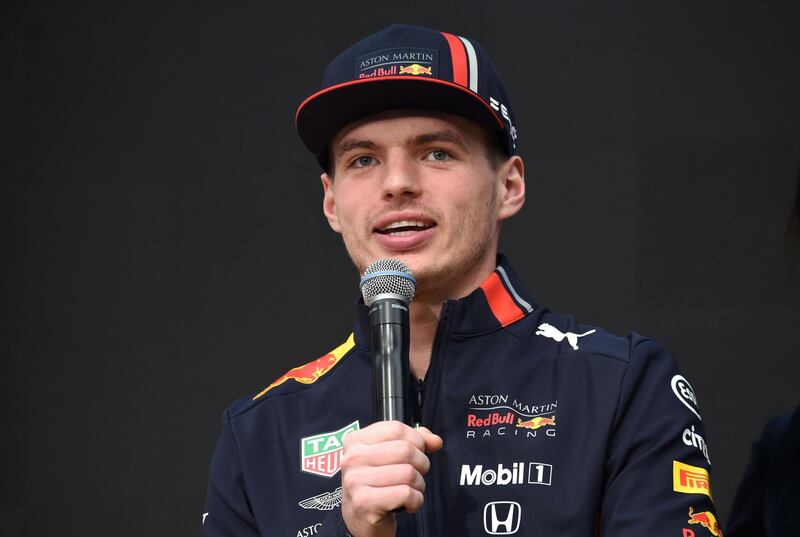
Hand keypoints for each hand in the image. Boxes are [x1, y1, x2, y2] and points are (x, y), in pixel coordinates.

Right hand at [340, 421, 442, 536]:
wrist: (360, 519)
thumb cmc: (375, 485)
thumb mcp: (389, 457)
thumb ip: (413, 442)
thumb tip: (435, 440)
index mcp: (356, 441)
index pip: (396, 429)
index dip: (417, 440)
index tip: (418, 451)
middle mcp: (352, 458)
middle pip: (405, 450)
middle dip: (421, 464)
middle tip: (416, 475)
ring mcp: (355, 480)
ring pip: (408, 473)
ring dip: (418, 485)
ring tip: (410, 490)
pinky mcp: (364, 502)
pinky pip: (406, 494)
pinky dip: (415, 500)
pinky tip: (407, 503)